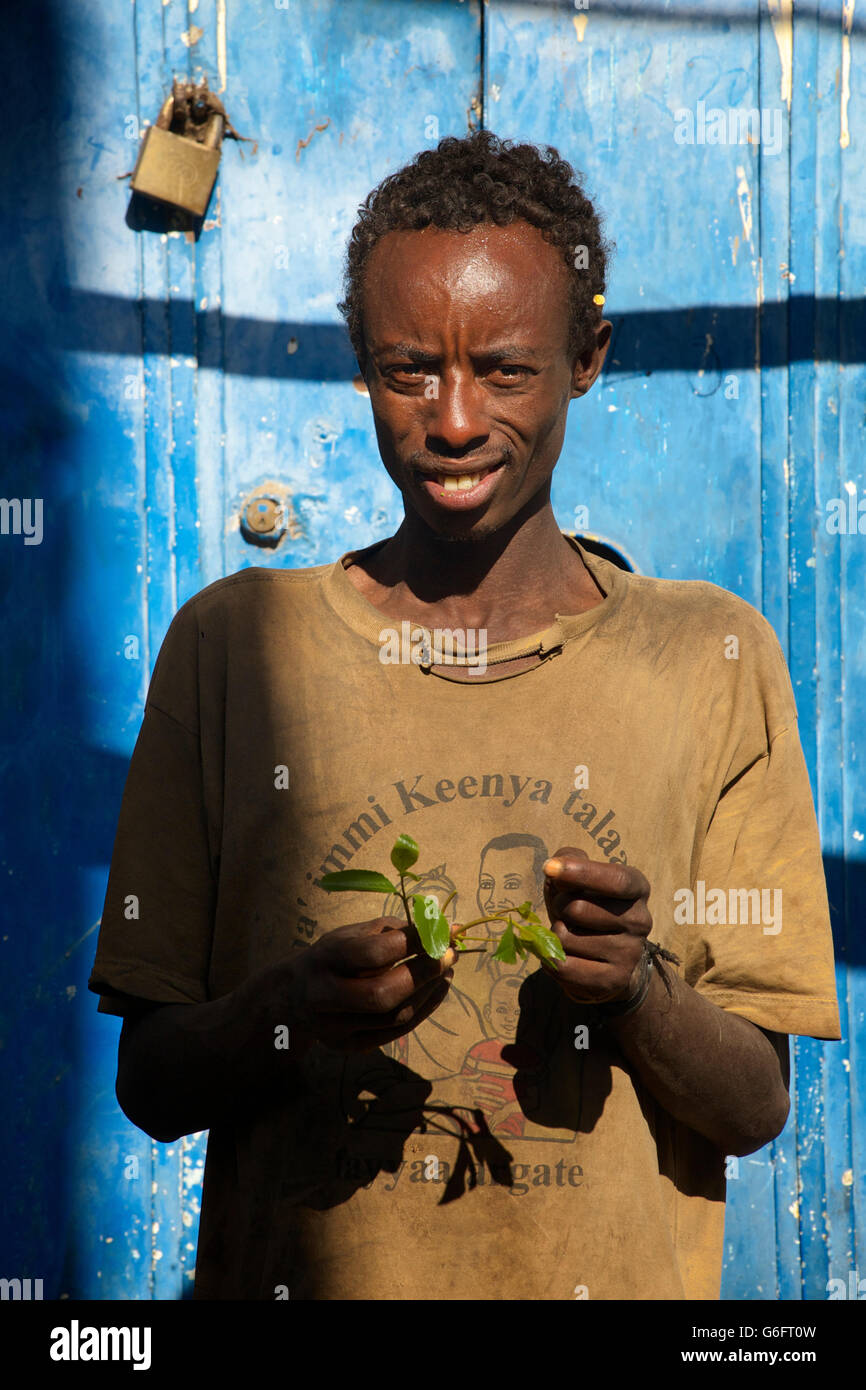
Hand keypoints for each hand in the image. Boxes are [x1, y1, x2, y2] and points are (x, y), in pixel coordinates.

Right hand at [286, 916, 455, 1052]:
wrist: (293, 997)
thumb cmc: (333, 958)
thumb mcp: (351, 935)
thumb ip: (392, 930)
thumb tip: (441, 929)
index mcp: (324, 959)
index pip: (371, 954)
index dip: (411, 943)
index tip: (440, 931)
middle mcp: (324, 997)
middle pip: (381, 994)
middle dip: (424, 973)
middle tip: (449, 955)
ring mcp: (336, 1028)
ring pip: (393, 1016)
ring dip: (429, 992)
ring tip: (448, 970)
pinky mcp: (350, 1046)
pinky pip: (396, 1032)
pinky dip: (424, 1009)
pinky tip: (438, 989)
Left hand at [542, 847, 651, 1004]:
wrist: (607, 962)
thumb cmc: (587, 908)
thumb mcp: (580, 879)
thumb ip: (568, 861)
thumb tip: (554, 869)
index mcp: (637, 889)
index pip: (615, 880)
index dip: (581, 873)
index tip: (550, 868)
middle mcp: (640, 920)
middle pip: (578, 908)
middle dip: (558, 907)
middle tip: (564, 912)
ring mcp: (630, 952)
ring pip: (566, 939)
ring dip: (556, 935)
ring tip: (570, 935)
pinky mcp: (615, 979)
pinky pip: (565, 967)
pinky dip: (551, 959)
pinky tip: (562, 956)